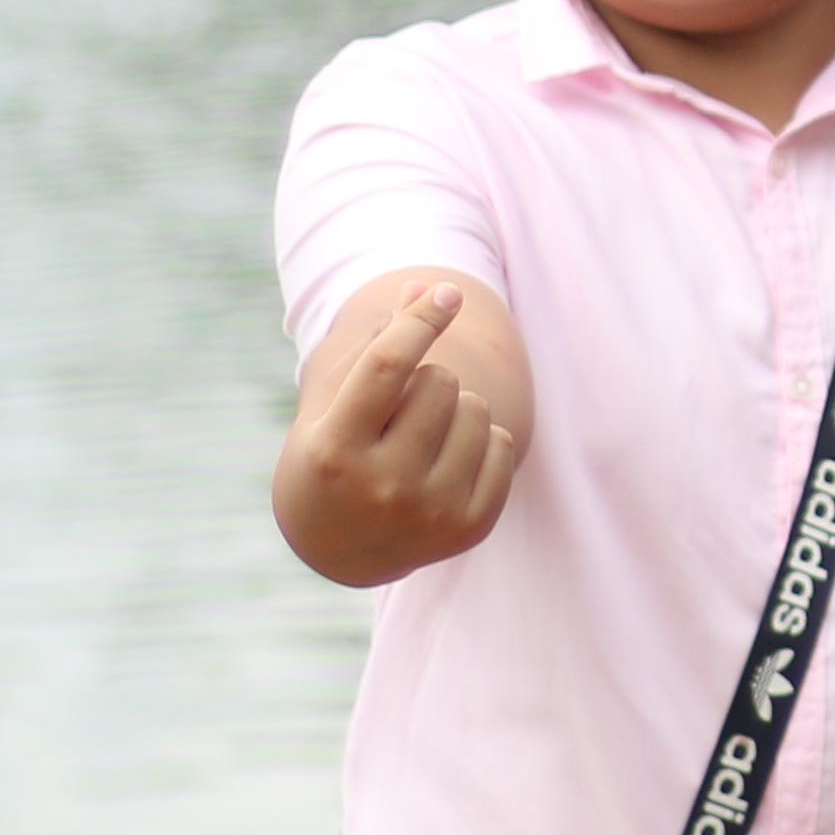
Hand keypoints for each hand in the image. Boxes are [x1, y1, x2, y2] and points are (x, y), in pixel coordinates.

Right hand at [273, 280, 520, 587]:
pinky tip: (447, 464)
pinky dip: (483, 441)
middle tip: (400, 413)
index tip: (448, 293)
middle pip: (440, 381)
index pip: (387, 367)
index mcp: (334, 450)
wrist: (340, 548)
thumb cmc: (331, 455)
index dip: (420, 321)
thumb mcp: (334, 402)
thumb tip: (427, 287)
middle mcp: (381, 486)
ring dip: (456, 410)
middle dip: (428, 380)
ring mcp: (428, 513)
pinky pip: (503, 445)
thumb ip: (377, 343)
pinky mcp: (469, 528)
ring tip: (421, 440)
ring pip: (477, 409)